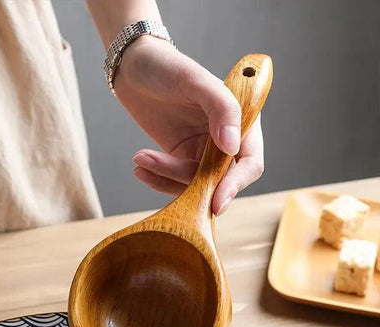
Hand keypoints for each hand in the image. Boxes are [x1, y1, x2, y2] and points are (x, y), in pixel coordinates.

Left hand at [114, 37, 263, 214]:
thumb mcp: (195, 80)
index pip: (249, 163)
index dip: (235, 185)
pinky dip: (157, 179)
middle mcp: (224, 141)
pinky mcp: (179, 157)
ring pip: (192, 183)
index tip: (216, 202)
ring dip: (166, 177)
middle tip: (161, 168)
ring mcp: (201, 151)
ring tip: (141, 159)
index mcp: (240, 121)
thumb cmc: (166, 66)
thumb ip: (221, 108)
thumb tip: (232, 146)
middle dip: (190, 183)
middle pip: (218, 180)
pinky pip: (173, 180)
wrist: (133, 66)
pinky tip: (140, 166)